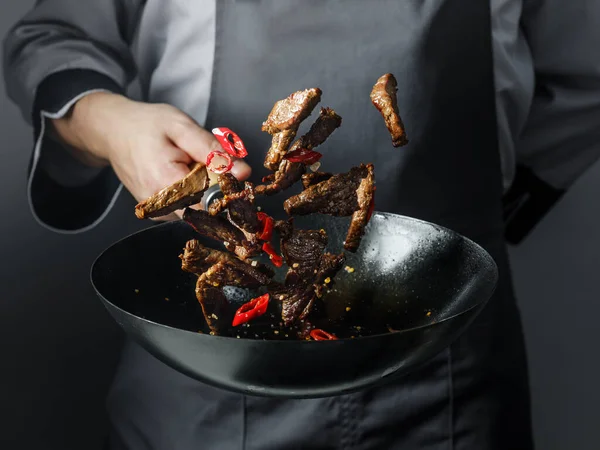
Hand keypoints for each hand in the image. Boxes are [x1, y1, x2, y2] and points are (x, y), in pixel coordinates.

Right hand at [51, 92, 250, 218]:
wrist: (112, 131)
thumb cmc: (145, 125)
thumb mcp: (182, 127)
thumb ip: (213, 152)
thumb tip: (243, 173)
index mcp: (167, 183)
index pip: (212, 203)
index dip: (229, 191)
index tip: (235, 175)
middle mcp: (161, 205)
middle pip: (207, 207)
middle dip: (216, 186)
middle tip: (203, 160)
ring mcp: (158, 212)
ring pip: (198, 208)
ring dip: (204, 188)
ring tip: (189, 163)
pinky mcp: (158, 212)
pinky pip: (187, 206)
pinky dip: (192, 191)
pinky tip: (182, 172)